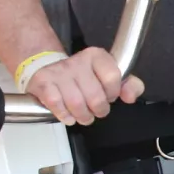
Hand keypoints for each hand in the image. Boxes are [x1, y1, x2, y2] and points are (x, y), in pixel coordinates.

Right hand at [23, 47, 142, 125]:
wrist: (48, 69)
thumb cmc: (83, 77)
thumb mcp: (110, 77)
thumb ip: (130, 85)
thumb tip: (130, 96)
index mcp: (97, 56)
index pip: (113, 77)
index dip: (112, 94)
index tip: (108, 96)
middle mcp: (78, 61)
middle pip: (96, 97)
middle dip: (98, 110)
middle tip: (96, 111)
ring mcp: (59, 71)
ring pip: (77, 103)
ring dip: (82, 116)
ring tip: (83, 115)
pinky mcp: (43, 81)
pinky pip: (56, 104)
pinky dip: (64, 115)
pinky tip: (68, 115)